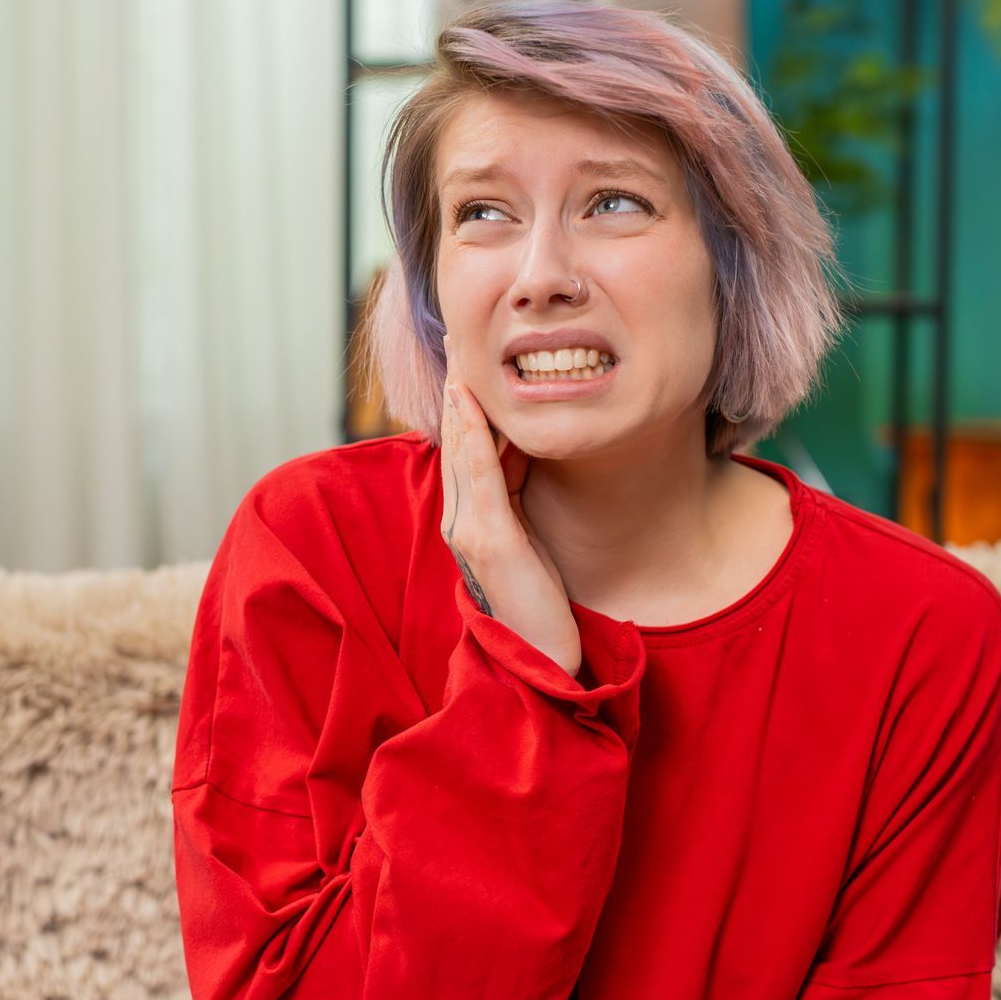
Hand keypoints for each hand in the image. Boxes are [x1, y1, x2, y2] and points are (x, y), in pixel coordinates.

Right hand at [440, 334, 583, 678]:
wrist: (543, 659)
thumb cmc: (540, 603)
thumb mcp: (530, 539)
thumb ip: (520, 498)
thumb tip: (527, 453)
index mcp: (472, 520)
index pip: (467, 450)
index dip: (466, 405)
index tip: (470, 362)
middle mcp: (461, 521)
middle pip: (457, 442)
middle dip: (457, 392)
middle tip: (460, 341)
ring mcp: (469, 532)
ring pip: (462, 452)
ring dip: (461, 403)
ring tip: (462, 360)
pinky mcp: (490, 543)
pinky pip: (479, 478)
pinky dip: (474, 438)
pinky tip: (473, 407)